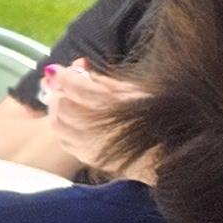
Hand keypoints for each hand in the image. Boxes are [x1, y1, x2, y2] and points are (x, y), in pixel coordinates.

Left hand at [36, 59, 143, 178]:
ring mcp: (92, 145)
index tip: (54, 70)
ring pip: (57, 123)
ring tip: (67, 101)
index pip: (75, 86)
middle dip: (58, 92)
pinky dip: (63, 127)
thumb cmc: (155, 113)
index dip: (62, 75)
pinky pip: (64, 140)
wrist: (167, 151)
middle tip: (62, 85)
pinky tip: (74, 121)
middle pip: (61, 104)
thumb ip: (101, 79)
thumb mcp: (133, 90)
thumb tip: (77, 64)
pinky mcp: (90, 158)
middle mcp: (99, 127)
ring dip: (57, 109)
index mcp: (114, 104)